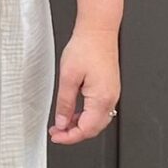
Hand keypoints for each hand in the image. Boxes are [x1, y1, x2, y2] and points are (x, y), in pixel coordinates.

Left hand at [48, 26, 119, 143]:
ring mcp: (112, 94)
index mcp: (101, 99)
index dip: (69, 137)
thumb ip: (65, 103)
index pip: (86, 129)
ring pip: (97, 121)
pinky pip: (100, 110)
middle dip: (74, 134)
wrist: (98, 31)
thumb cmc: (86, 47)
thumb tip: (62, 121)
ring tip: (63, 122)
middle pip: (94, 128)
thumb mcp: (68, 77)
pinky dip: (86, 116)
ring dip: (80, 125)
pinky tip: (74, 112)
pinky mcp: (109, 88)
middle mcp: (110, 99)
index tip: (56, 136)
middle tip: (57, 131)